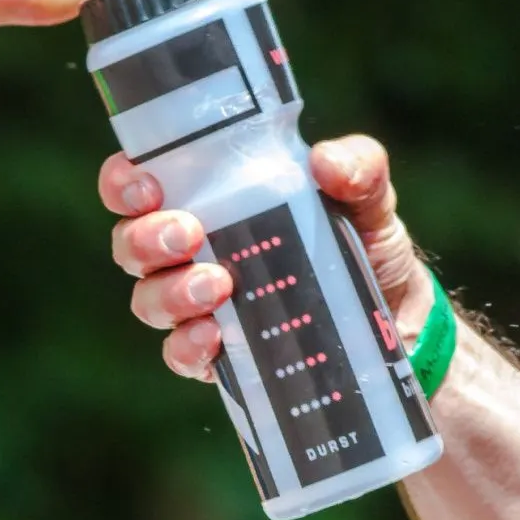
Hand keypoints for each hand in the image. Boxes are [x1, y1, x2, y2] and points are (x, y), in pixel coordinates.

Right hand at [99, 134, 432, 381]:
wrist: (396, 314)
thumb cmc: (363, 239)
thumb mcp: (368, 194)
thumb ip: (356, 166)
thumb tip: (326, 163)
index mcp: (207, 199)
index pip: (137, 186)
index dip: (123, 183)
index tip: (147, 185)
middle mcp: (190, 253)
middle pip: (129, 245)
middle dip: (146, 239)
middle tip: (189, 233)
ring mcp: (199, 307)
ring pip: (147, 300)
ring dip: (170, 291)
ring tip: (217, 285)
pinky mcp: (219, 356)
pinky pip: (180, 355)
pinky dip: (188, 346)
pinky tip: (214, 335)